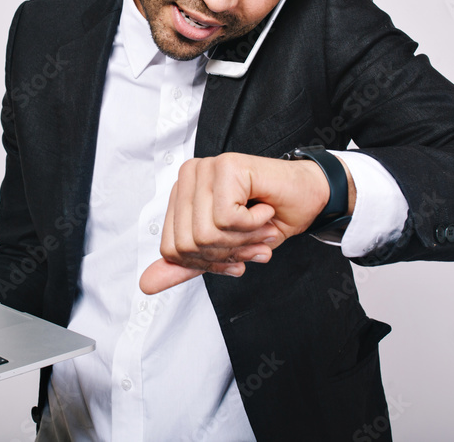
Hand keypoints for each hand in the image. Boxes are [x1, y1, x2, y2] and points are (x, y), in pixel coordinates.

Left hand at [139, 152, 352, 293]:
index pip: (172, 249)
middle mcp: (187, 177)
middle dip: (226, 253)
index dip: (206, 263)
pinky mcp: (226, 167)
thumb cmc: (267, 219)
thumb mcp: (222, 251)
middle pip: (188, 244)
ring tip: (259, 227)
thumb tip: (146, 285)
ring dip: (242, 240)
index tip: (234, 257)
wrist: (308, 199)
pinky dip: (252, 225)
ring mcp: (205, 169)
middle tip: (252, 242)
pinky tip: (264, 210)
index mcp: (180, 194)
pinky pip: (227, 218)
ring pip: (206, 232)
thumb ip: (186, 265)